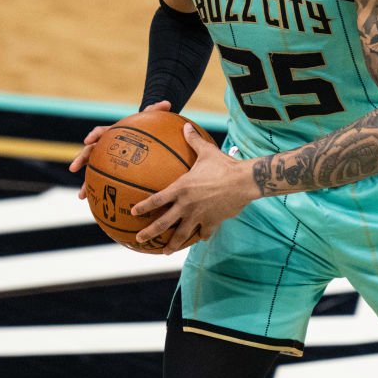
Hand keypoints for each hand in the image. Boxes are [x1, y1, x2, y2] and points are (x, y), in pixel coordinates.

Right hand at [68, 100, 170, 199]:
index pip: (100, 132)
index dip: (94, 135)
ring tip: (82, 195)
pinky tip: (99, 205)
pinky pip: (105, 182)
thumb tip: (167, 103)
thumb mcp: (150, 119)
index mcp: (112, 133)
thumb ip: (156, 111)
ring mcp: (106, 159)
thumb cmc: (145, 126)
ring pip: (93, 171)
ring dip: (86, 183)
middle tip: (74, 167)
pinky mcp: (112, 170)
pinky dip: (101, 192)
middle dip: (81, 159)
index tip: (88, 140)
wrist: (143, 134)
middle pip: (90, 152)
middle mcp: (105, 146)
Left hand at [132, 123, 260, 253]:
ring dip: (172, 245)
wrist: (244, 182)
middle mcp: (187, 205)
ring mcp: (199, 216)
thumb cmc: (224, 165)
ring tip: (164, 251)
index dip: (143, 206)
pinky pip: (203, 233)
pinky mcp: (212, 223)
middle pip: (163, 223)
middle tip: (139, 239)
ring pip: (182, 235)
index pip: (157, 199)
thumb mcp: (206, 151)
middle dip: (149, 233)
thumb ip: (193, 140)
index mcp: (181, 188)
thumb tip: (186, 126)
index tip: (133, 212)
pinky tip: (198, 238)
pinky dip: (200, 236)